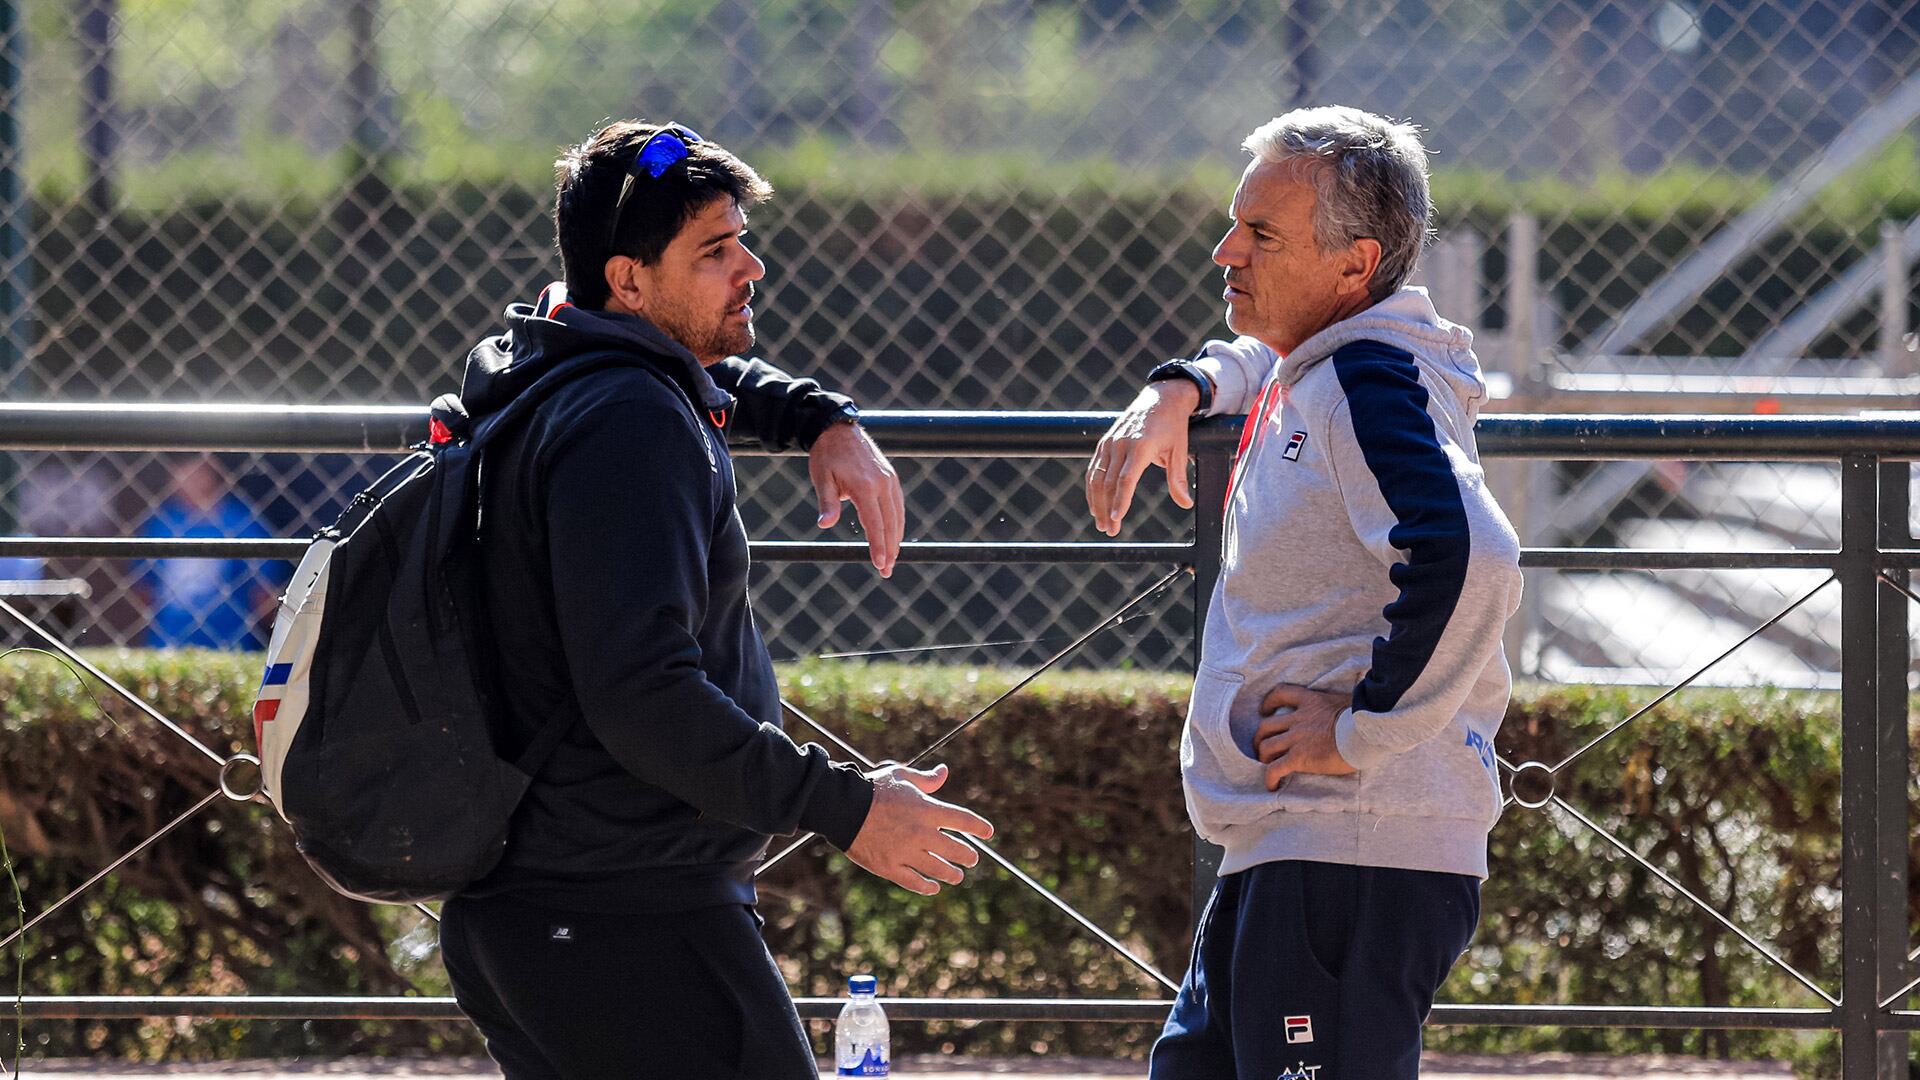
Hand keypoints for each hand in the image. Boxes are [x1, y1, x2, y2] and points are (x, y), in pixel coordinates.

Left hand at [809, 422, 904, 576]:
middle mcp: (882, 484)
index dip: (878, 546)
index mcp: (865, 486)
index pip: (875, 523)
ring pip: (897, 516)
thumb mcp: (821, 478)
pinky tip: (894, 535)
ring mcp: (889, 480)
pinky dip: (897, 523)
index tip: (881, 564)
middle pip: (890, 523)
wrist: (838, 429)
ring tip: (892, 559)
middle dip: (890, 549)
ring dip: (896, 538)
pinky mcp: (890, 477)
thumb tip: (825, 524)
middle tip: (886, 571)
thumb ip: (827, 503)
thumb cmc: (826, 455)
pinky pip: (897, 505)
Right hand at [845, 763, 994, 895]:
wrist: (843, 808)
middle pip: (956, 850)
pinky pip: (914, 882)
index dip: (979, 827)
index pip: (963, 820)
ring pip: (938, 869)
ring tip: (957, 876)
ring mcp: (906, 853)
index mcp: (927, 810)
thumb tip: (944, 772)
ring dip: (952, 874)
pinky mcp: (890, 867)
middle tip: (972, 859)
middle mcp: (921, 833)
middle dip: (968, 856)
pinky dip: (927, 887)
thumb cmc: (873, 788)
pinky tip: (933, 888)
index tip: (988, 832)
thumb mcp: (901, 776)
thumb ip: (926, 779)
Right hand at [1085, 380, 1198, 535]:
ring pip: (1096, 477)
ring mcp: (1110, 442)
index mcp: (1141, 446)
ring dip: (1097, 502)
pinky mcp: (1104, 442)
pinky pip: (1094, 469)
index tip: (1117, 518)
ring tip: (1101, 523)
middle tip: (1109, 530)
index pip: (1126, 479)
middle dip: (1107, 509)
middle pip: (1108, 483)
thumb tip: (1186, 504)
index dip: (1120, 500)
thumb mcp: (1179, 451)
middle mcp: (1121, 444)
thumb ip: (1178, 479)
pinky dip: (1092, 488)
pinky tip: (1095, 504)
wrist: (1160, 398)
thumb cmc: (1173, 427)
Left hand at [1254, 684, 1355, 788]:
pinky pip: (1275, 769)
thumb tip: (1348, 711)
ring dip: (1264, 756)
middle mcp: (1298, 719)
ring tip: (1268, 765)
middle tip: (1264, 746)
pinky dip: (1270, 778)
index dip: (1269, 702)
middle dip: (1260, 737)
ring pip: (1267, 747)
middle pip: (1266, 726)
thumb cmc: (1364, 718)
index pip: (1281, 693)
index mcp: (1310, 701)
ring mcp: (1297, 739)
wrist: (1365, 733)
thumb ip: (1338, 707)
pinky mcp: (1299, 758)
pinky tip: (1272, 786)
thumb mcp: (1348, 702)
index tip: (1266, 710)